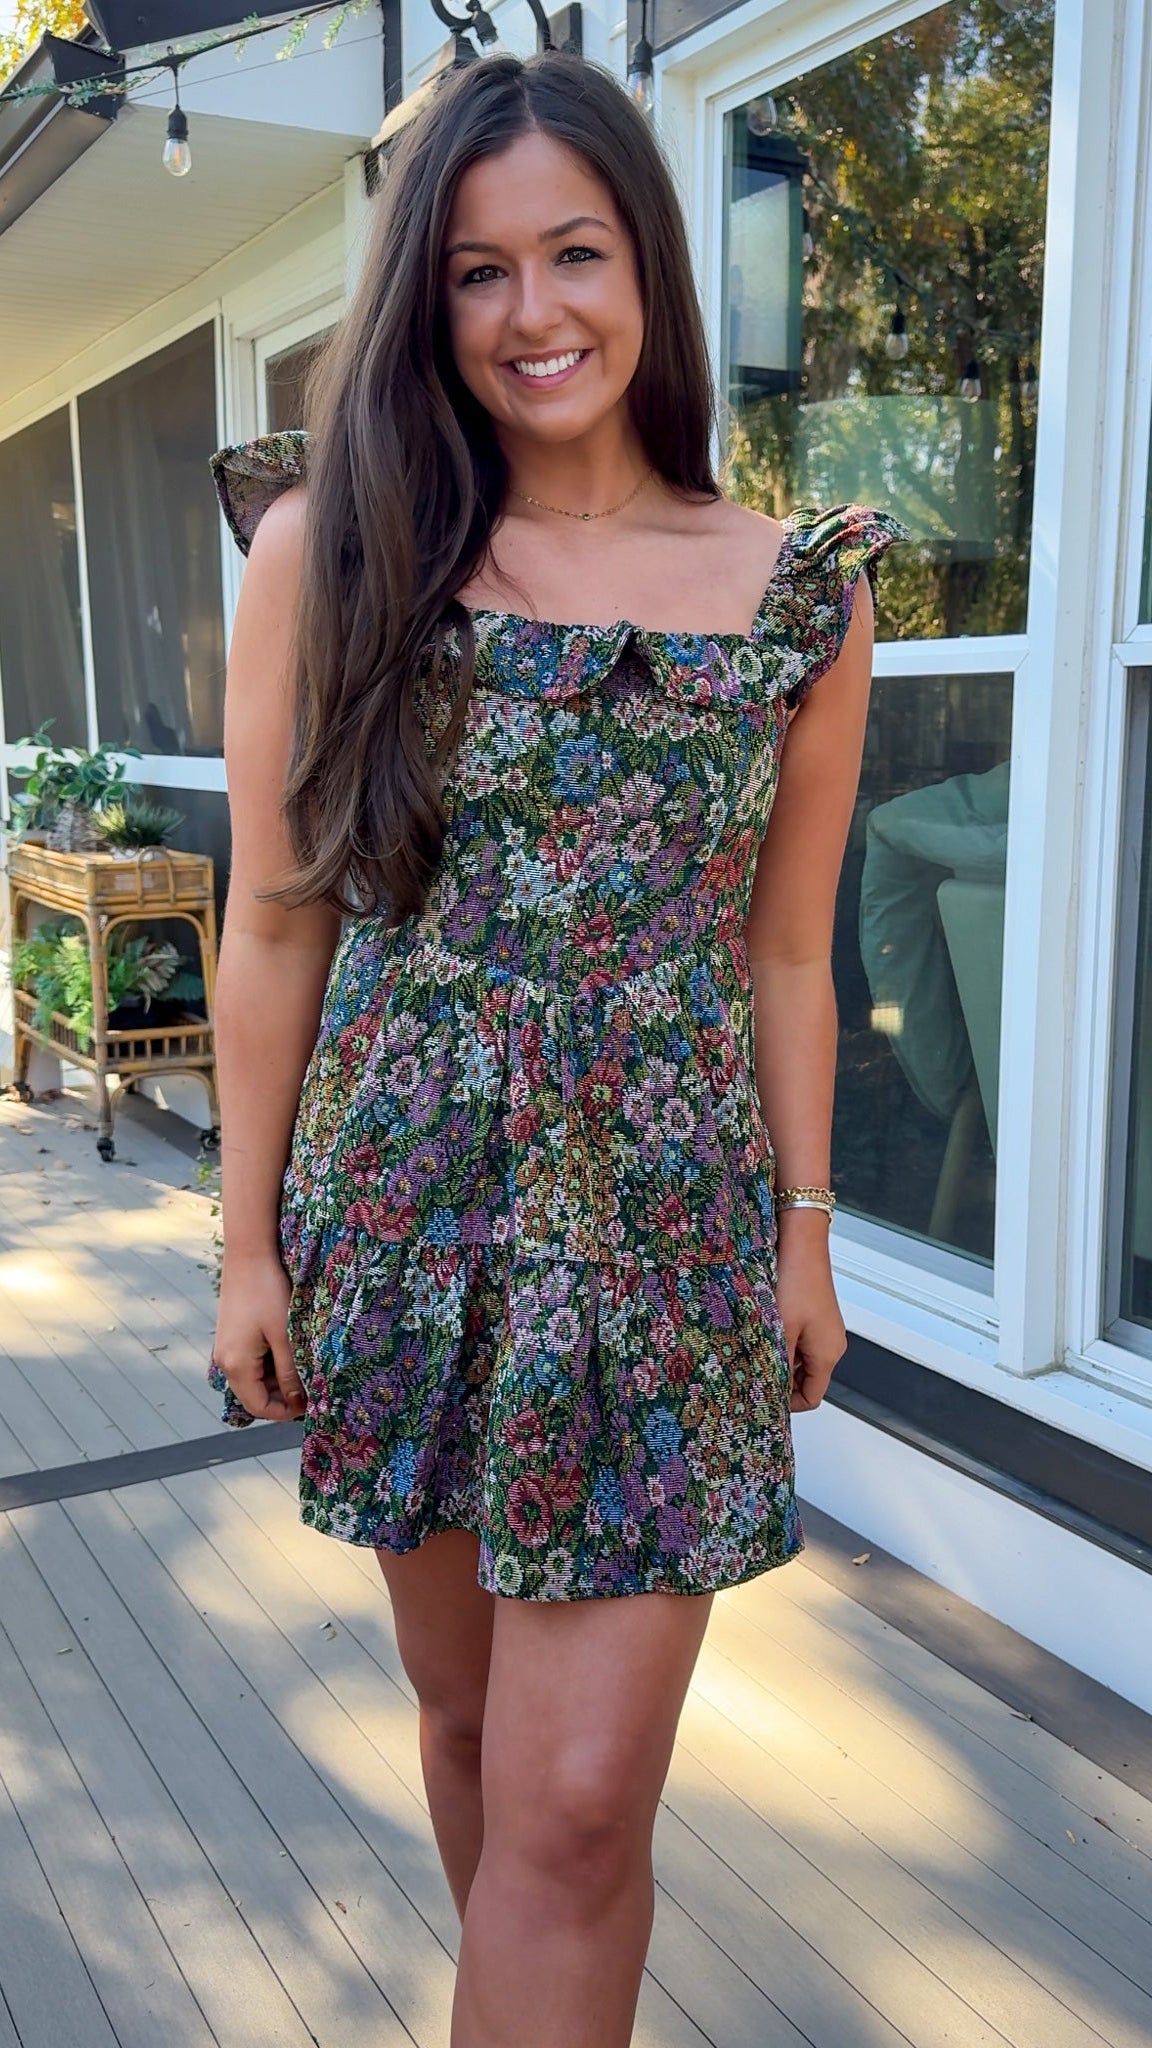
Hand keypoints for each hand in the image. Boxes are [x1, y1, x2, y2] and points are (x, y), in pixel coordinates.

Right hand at [213, 1250, 305, 1421]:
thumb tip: (298, 1402)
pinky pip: (250, 1362)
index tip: (311, 1405)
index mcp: (236, 1365)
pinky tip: (289, 1352)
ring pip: (253, 1379)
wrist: (248, 1255)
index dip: (285, 1412)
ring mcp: (226, 1348)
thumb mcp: (284, 1334)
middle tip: (312, 1387)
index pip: (258, 1407)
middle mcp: (225, 1361)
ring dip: (278, 1380)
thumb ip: (290, 1371)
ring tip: (304, 1368)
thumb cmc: (268, 1292)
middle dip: (283, 1397)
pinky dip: (270, 1365)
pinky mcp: (231, 1336)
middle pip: (254, 1396)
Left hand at [775, 1216, 846, 1412]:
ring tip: (757, 1351)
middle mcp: (833, 1345)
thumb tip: (771, 1390)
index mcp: (828, 1354)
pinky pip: (802, 1342)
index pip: (812, 1398)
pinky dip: (785, 1344)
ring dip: (782, 1360)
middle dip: (783, 1381)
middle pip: (808, 1380)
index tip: (764, 1398)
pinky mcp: (818, 1317)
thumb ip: (778, 1364)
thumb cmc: (795, 1282)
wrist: (802, 1244)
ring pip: (803, 1361)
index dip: (788, 1404)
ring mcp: (826, 1330)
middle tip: (754, 1374)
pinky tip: (766, 1333)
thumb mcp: (781, 1330)